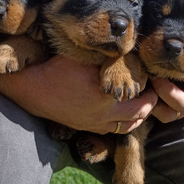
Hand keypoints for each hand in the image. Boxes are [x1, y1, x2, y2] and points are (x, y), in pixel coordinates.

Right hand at [0, 55, 157, 133]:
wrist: (32, 88)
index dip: (149, 84)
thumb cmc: (56, 68)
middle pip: (139, 114)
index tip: (151, 75)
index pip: (139, 92)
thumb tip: (130, 52)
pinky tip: (121, 112)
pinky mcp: (86, 127)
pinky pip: (112, 131)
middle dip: (149, 102)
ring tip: (140, 103)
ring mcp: (95, 123)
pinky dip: (122, 123)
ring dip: (138, 116)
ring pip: (128, 126)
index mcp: (106, 95)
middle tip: (151, 91)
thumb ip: (108, 57)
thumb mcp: (84, 56)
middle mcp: (104, 114)